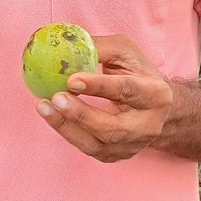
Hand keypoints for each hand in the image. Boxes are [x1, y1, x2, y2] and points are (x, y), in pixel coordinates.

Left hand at [35, 34, 172, 162]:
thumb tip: (67, 45)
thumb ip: (101, 48)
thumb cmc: (137, 72)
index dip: (99, 87)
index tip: (72, 80)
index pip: (127, 91)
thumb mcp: (126, 52)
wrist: (155, 107)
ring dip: (66, 126)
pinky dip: (66, 132)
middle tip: (56, 97)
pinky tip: (51, 115)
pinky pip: (88, 148)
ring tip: (44, 106)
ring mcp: (132, 145)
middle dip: (81, 115)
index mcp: (156, 95)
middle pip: (113, 128)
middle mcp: (148, 125)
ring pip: (97, 144)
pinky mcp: (115, 155)